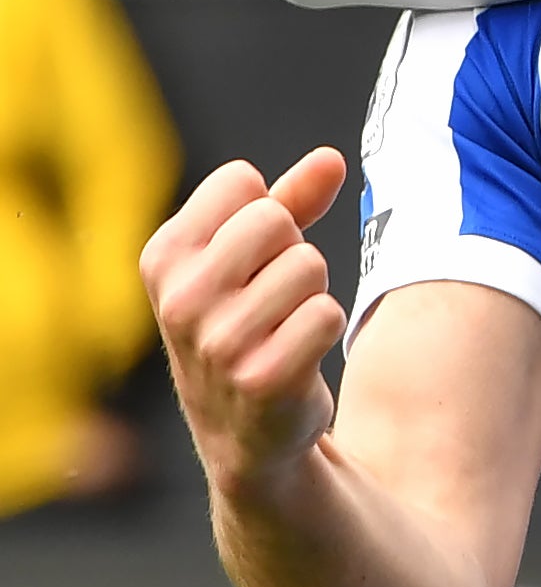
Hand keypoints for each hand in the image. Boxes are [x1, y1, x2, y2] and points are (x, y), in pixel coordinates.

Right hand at [142, 149, 350, 500]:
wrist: (249, 427)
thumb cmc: (251, 320)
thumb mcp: (257, 255)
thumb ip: (294, 198)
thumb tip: (331, 158)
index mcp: (164, 257)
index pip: (239, 181)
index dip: (265, 213)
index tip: (249, 257)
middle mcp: (180, 300)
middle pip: (273, 219)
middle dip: (291, 250)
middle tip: (273, 295)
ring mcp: (217, 343)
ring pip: (308, 265)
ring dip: (311, 293)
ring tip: (283, 327)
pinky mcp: (261, 379)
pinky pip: (325, 313)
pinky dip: (324, 328)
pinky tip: (297, 355)